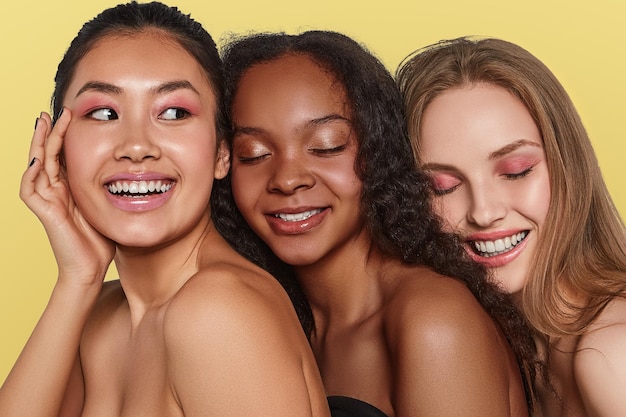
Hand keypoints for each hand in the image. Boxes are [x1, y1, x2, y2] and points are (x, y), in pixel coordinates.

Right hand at [20, 109, 114, 285]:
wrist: (90, 269)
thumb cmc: (100, 240)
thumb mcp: (108, 205)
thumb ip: (110, 188)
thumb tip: (131, 169)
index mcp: (69, 188)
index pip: (63, 155)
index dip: (65, 135)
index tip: (73, 115)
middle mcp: (55, 191)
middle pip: (47, 154)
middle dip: (51, 132)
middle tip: (57, 111)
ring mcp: (47, 201)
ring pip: (36, 165)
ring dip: (40, 143)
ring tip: (45, 122)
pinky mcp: (45, 213)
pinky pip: (30, 189)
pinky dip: (32, 173)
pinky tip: (38, 158)